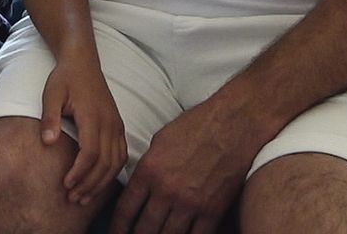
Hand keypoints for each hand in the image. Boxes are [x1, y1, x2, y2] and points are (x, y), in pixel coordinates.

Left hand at [40, 54, 126, 205]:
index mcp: (92, 115)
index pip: (90, 153)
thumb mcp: (51, 93)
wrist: (83, 61)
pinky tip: (100, 182)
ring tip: (84, 196)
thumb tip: (48, 143)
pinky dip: (113, 172)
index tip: (66, 185)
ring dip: (101, 182)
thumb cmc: (65, 77)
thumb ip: (50, 118)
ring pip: (116, 162)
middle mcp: (109, 122)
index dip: (80, 173)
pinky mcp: (118, 125)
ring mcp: (116, 124)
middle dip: (89, 184)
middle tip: (73, 198)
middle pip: (104, 163)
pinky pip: (122, 154)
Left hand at [109, 94, 264, 233]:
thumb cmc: (196, 126)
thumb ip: (148, 166)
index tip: (116, 233)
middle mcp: (166, 190)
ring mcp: (190, 204)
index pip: (126, 209)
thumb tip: (140, 185)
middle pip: (144, 229)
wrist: (231, 124)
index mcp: (149, 170)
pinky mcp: (212, 211)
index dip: (118, 227)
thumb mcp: (160, 140)